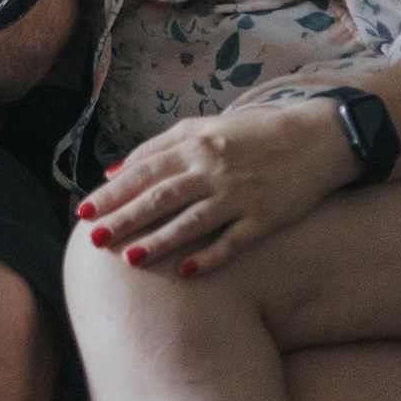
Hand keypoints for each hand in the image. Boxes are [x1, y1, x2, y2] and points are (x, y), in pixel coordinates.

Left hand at [71, 99, 361, 277]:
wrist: (317, 137)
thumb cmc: (252, 132)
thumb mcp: (203, 127)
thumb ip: (158, 147)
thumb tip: (113, 170)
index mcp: (195, 145)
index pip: (144, 170)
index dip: (112, 192)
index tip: (83, 210)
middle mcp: (214, 169)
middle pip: (161, 197)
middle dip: (124, 218)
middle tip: (94, 238)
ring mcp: (240, 195)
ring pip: (192, 222)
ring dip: (159, 241)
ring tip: (129, 259)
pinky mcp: (266, 218)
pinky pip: (233, 242)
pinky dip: (210, 257)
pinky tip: (186, 273)